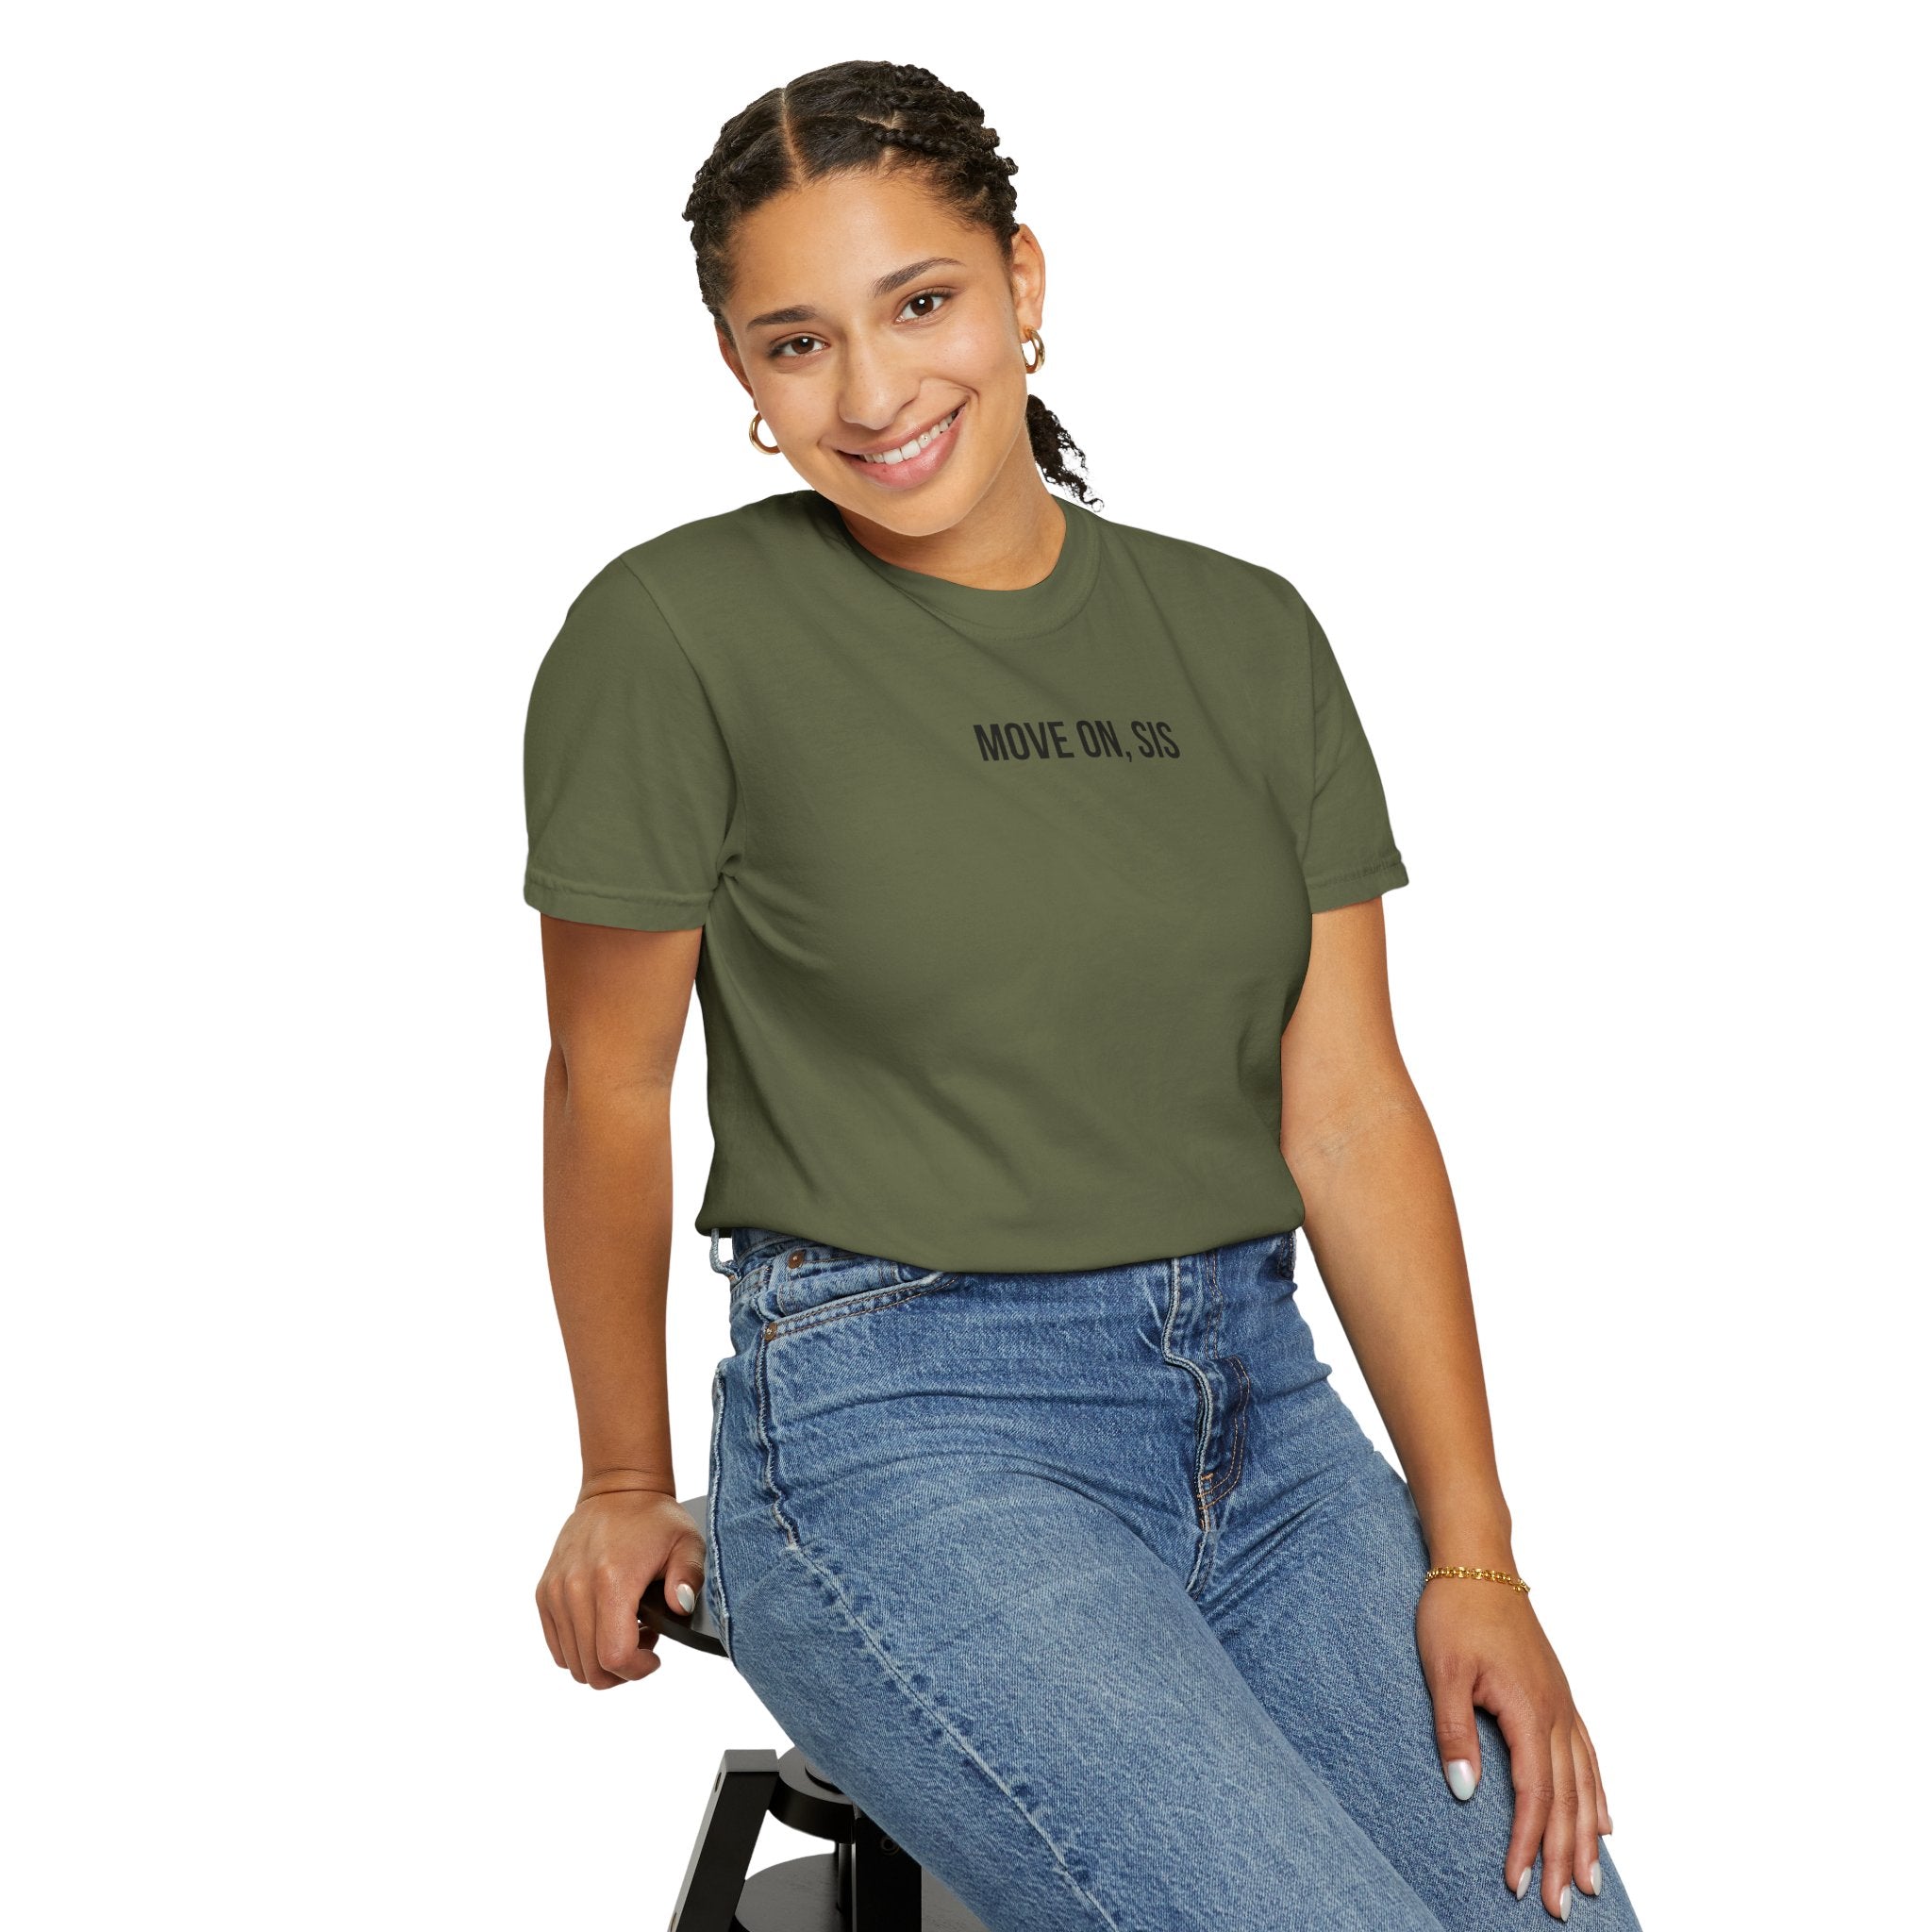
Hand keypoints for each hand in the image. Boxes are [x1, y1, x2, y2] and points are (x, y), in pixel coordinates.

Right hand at [535, 1485, 705, 1688]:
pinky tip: (604, 1626)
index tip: (654, 1657)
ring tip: (625, 1632)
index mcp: (613, 1579)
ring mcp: (556, 1591)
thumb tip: (681, 1606)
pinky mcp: (545, 1592)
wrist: (618, 1490)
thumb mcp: (687, 1543)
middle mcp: (576, 1587)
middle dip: (622, 1672)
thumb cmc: (654, 1519)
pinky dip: (579, 1649)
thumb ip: (689, 1578)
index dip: (637, 1670)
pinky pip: (557, 1645)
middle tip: (643, 1646)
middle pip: (591, 1667)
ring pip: (571, 1661)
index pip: (614, 1655)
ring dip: (600, 1660)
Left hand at [1416, 1574, 1612, 1919]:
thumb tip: (1463, 1793)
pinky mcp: (1559, 1694)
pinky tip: (1604, 1820)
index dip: (1526, 1843)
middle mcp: (1556, 1713)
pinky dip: (1598, 1793)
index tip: (1516, 1883)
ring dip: (1587, 1836)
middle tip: (1563, 1907)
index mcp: (1529, 1710)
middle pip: (1566, 1799)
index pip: (1533, 1794)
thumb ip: (1454, 1732)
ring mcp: (1562, 1703)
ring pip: (1585, 1783)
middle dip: (1563, 1857)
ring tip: (1590, 1882)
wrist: (1478, 1562)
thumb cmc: (1455, 1612)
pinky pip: (1588, 1755)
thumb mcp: (1443, 1671)